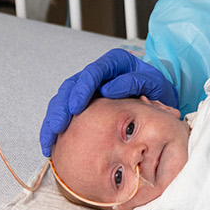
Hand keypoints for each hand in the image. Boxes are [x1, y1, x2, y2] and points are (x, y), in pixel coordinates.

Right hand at [39, 48, 177, 155]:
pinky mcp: (84, 107)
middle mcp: (98, 75)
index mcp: (115, 64)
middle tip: (57, 126)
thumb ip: (134, 82)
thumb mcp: (154, 84)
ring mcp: (89, 91)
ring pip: (63, 101)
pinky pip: (66, 115)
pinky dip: (56, 130)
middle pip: (72, 87)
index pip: (93, 72)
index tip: (76, 107)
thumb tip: (108, 89)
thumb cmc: (158, 90)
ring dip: (53, 120)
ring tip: (48, 139)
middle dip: (61, 108)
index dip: (82, 89)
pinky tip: (51, 145)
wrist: (161, 101)